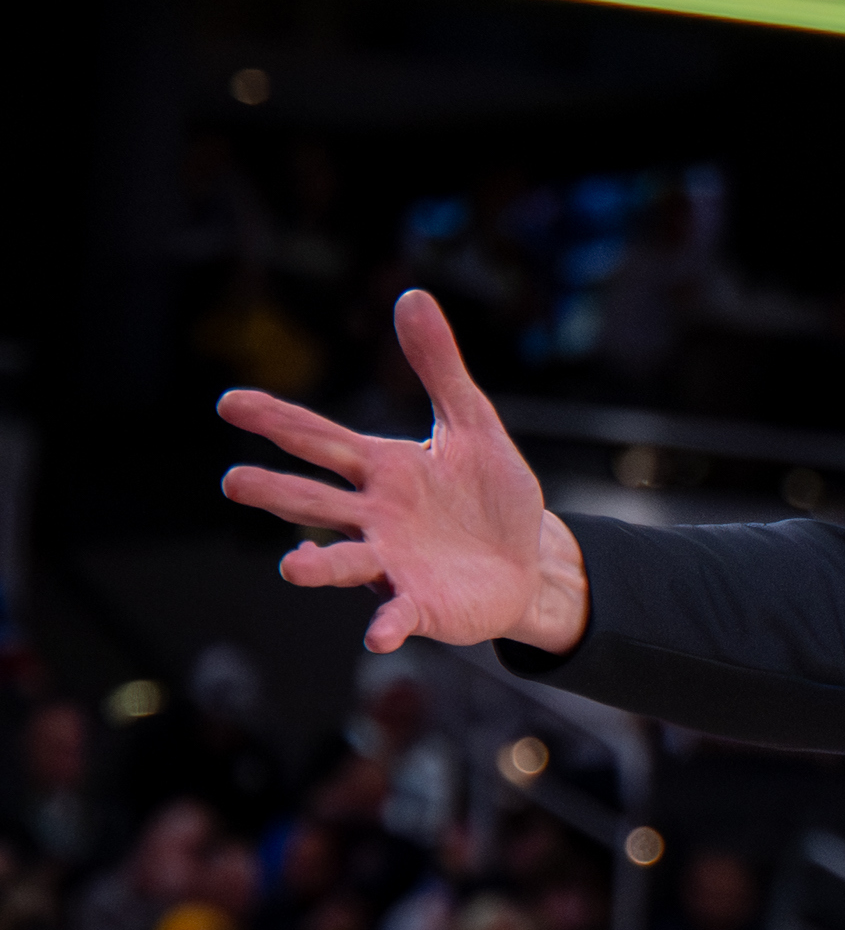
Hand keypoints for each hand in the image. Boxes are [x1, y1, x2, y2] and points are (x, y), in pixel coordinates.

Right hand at [220, 290, 589, 655]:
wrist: (529, 560)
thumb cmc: (490, 496)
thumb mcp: (473, 424)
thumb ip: (439, 367)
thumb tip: (413, 295)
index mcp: (381, 470)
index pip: (320, 440)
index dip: (278, 422)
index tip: (231, 403)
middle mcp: (374, 516)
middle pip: (317, 501)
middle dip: (277, 494)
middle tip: (233, 482)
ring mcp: (392, 562)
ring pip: (345, 560)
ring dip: (318, 565)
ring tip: (291, 567)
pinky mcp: (422, 603)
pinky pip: (398, 613)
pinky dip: (386, 622)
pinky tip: (376, 634)